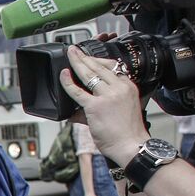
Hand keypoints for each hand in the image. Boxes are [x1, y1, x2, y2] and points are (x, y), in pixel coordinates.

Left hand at [60, 47, 148, 166]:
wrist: (131, 145)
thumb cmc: (128, 132)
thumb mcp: (122, 111)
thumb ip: (101, 106)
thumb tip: (79, 110)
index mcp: (128, 86)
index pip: (113, 66)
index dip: (98, 60)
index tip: (89, 57)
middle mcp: (119, 88)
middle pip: (100, 66)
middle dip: (85, 56)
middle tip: (75, 50)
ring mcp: (107, 96)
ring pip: (89, 74)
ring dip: (77, 62)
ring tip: (70, 54)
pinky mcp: (96, 106)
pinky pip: (78, 91)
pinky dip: (68, 82)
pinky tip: (64, 75)